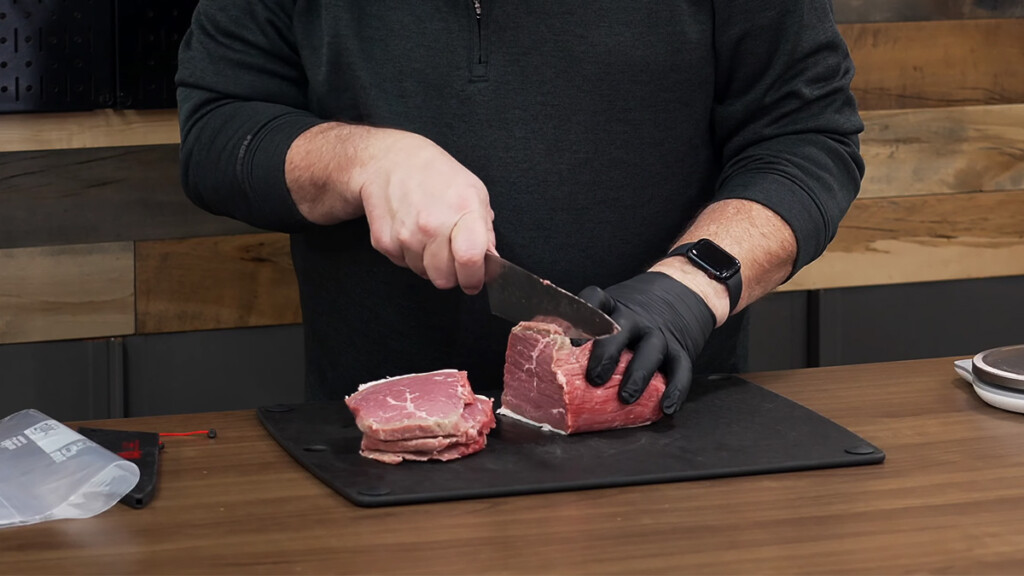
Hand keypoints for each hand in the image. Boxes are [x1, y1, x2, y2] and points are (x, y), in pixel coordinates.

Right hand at [357, 130, 495, 293]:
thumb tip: (490, 261)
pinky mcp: (384, 242)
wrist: (389, 161)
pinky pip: (404, 265)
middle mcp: (432, 224)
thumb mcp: (473, 191)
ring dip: (429, 263)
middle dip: (451, 274)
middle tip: (451, 256)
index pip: (470, 259)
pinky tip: (411, 232)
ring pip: (424, 274)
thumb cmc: (435, 175)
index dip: (474, 278)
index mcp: (461, 209)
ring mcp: (405, 235)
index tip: (475, 280)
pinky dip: (410, 255)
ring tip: (429, 235)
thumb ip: (485, 231)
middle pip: (445, 278)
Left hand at [579, 272, 714, 413]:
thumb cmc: (628, 316)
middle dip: (607, 353)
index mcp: (612, 306)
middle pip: (621, 329)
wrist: (678, 292)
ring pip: (651, 349)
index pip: (594, 300)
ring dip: (638, 374)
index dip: (580, 318)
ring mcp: (658, 332)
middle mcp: (634, 317)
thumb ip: (585, 333)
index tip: (571, 342)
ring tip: (626, 397)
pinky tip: (666, 408)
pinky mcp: (680, 348)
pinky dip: (676, 390)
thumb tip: (548, 363)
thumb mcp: (608, 310)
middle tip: (594, 379)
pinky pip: (681, 368)